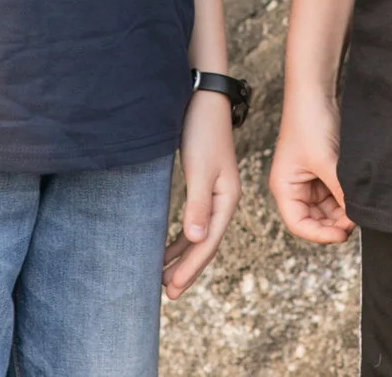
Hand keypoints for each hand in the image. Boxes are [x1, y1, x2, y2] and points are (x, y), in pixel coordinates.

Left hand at [163, 90, 240, 298]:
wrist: (204, 97)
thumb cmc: (202, 129)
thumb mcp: (200, 168)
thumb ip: (198, 204)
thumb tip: (195, 239)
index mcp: (227, 199)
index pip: (208, 242)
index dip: (190, 268)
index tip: (172, 289)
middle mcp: (223, 200)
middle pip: (205, 243)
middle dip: (187, 269)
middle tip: (168, 293)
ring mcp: (214, 193)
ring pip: (198, 234)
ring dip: (182, 256)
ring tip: (164, 278)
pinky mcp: (203, 184)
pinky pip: (193, 220)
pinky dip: (180, 238)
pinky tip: (168, 247)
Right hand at [268, 86, 351, 243]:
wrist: (316, 92)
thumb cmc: (308, 122)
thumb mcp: (326, 162)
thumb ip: (340, 191)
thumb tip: (356, 215)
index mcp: (284, 188)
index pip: (299, 224)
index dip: (320, 235)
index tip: (343, 235)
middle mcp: (294, 186)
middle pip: (314, 219)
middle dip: (335, 222)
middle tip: (357, 219)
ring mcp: (309, 179)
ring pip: (327, 208)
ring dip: (342, 210)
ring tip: (359, 206)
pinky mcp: (323, 169)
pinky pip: (334, 192)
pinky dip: (345, 197)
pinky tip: (357, 195)